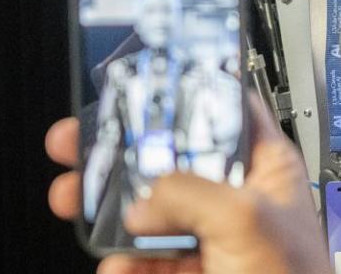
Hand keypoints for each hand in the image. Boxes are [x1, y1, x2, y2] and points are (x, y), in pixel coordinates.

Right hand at [46, 101, 331, 273]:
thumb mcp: (246, 219)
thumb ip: (192, 192)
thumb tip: (147, 197)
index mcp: (266, 166)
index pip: (227, 111)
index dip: (186, 94)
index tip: (142, 85)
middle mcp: (237, 196)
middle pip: (173, 159)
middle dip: (125, 152)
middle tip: (83, 140)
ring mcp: (211, 236)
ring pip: (151, 210)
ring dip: (110, 208)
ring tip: (74, 198)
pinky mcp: (190, 272)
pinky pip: (144, 258)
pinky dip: (123, 260)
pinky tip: (116, 264)